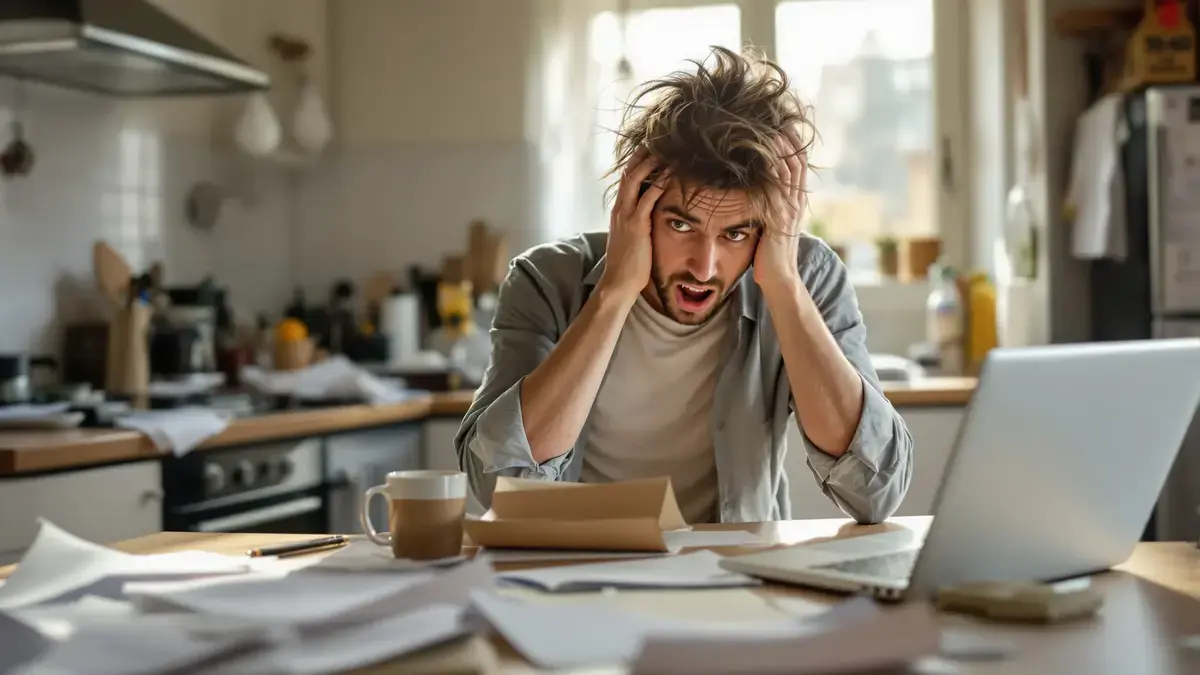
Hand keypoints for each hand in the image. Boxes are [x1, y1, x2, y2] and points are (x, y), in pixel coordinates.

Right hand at [598, 146, 663, 301]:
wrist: (619, 282)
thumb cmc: (630, 264)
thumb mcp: (633, 238)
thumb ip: (640, 223)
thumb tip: (653, 216)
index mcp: (619, 210)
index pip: (626, 178)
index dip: (638, 162)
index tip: (652, 149)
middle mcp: (620, 208)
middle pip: (628, 171)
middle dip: (643, 154)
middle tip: (659, 139)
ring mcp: (626, 215)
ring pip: (635, 178)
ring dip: (651, 162)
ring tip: (667, 149)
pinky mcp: (636, 224)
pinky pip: (648, 197)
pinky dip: (660, 183)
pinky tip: (672, 174)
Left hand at [753, 127, 808, 292]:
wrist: (779, 279)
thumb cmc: (769, 256)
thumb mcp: (771, 226)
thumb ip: (768, 208)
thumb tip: (754, 193)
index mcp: (795, 201)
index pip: (797, 164)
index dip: (792, 142)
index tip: (780, 122)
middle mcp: (796, 201)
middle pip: (797, 159)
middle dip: (788, 136)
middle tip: (775, 115)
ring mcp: (790, 208)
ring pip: (789, 167)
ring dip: (779, 145)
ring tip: (768, 125)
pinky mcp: (779, 216)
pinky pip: (777, 185)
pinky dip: (771, 166)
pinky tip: (761, 152)